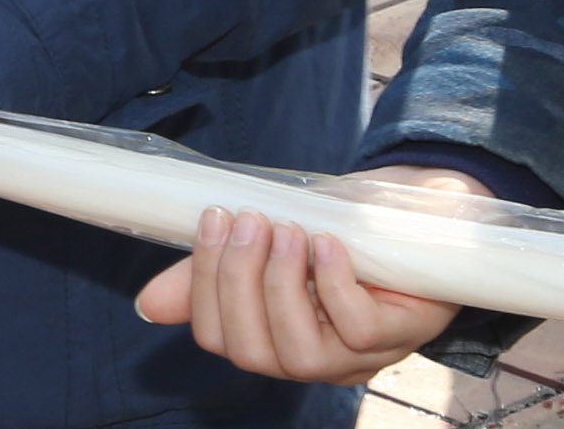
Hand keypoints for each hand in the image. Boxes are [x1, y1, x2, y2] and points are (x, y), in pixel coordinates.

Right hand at [136, 172, 478, 382]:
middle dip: (238, 282)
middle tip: (246, 220)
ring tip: (286, 229)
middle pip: (255, 352)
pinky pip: (358, 329)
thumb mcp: (268, 239)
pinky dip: (331, 283)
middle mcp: (319, 359)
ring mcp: (365, 354)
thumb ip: (212, 272)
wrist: (415, 204)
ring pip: (302, 353)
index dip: (203, 286)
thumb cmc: (338, 225)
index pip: (220, 338)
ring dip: (282, 284)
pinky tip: (325, 242)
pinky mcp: (408, 332)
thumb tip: (147, 306)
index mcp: (277, 336)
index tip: (211, 218)